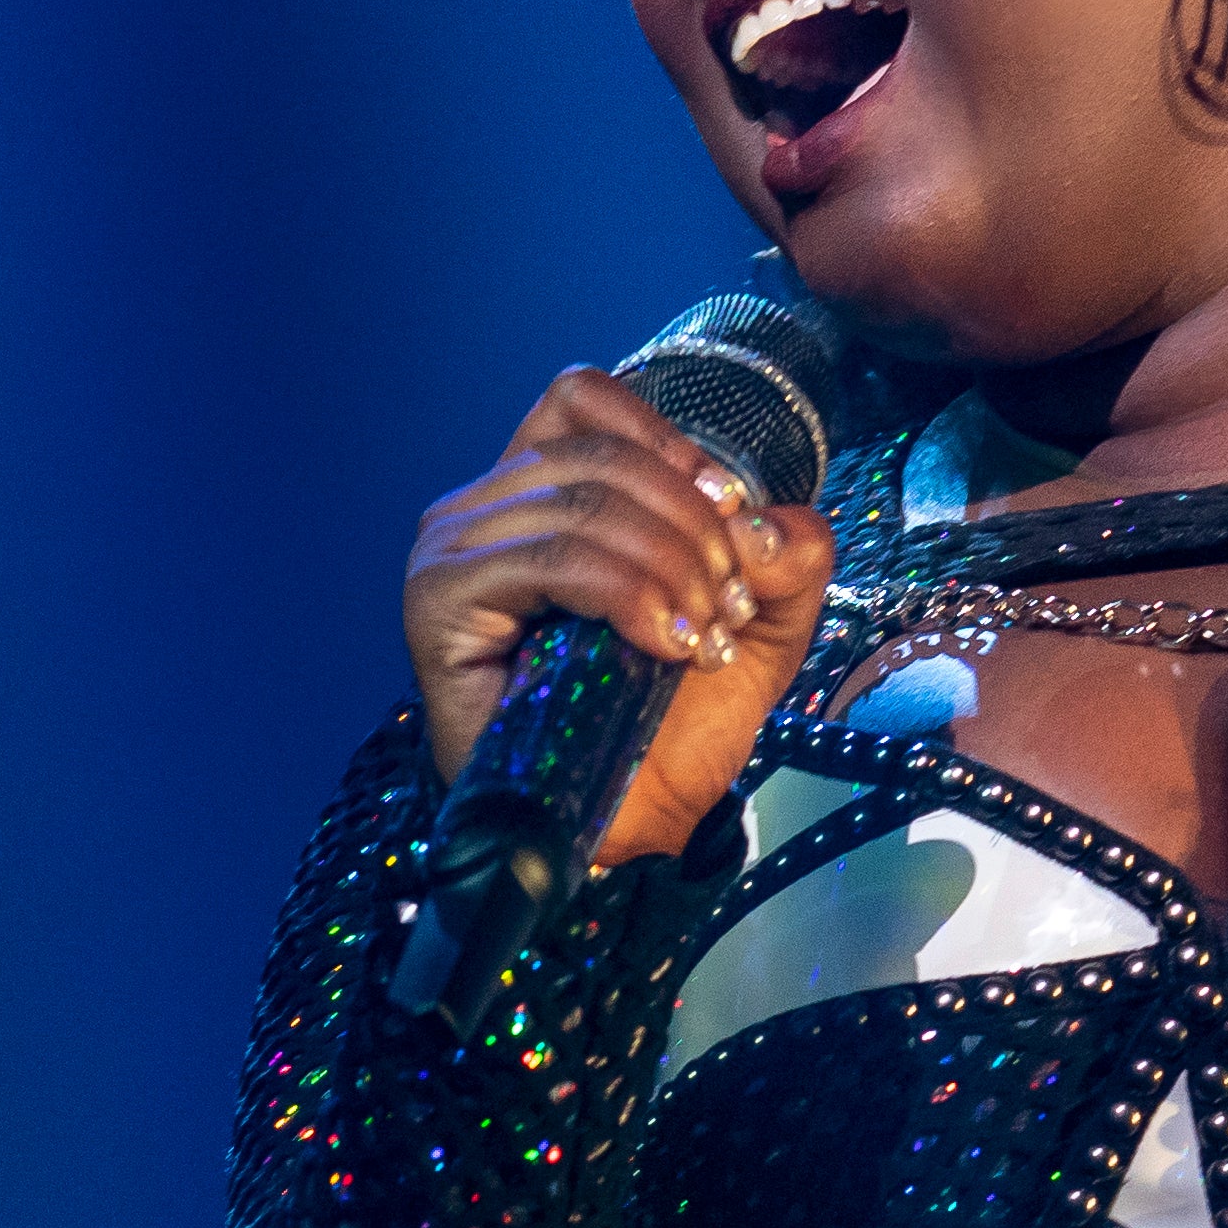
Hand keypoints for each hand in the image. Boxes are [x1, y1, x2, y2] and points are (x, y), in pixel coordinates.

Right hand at [400, 369, 842, 867]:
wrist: (628, 827)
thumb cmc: (668, 728)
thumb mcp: (757, 625)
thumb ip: (788, 559)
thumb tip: (779, 521)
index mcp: (540, 492)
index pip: (586, 400)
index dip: (669, 445)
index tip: (729, 517)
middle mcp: (483, 510)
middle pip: (600, 454)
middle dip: (692, 525)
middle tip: (729, 602)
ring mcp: (452, 551)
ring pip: (584, 506)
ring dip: (671, 564)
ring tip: (702, 633)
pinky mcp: (440, 601)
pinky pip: (551, 560)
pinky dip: (627, 594)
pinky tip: (662, 645)